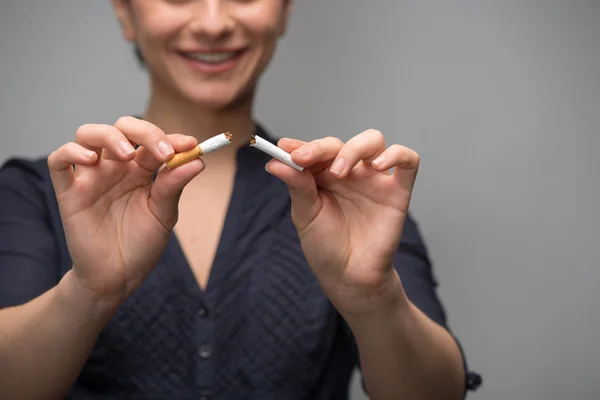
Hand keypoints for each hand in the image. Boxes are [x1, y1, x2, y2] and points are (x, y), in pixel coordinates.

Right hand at [48, 116, 203, 299]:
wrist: (118, 276)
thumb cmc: (141, 244)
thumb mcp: (164, 214)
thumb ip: (174, 186)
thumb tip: (197, 160)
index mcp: (141, 170)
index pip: (153, 141)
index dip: (172, 138)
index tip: (190, 145)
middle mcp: (116, 167)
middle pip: (123, 128)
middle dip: (145, 132)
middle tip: (162, 151)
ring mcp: (91, 177)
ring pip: (89, 134)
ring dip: (110, 136)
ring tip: (128, 154)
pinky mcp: (69, 192)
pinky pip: (59, 161)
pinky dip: (71, 152)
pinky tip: (90, 160)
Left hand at [265, 129, 418, 316]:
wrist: (349, 277)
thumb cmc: (326, 247)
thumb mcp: (305, 215)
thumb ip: (296, 186)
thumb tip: (274, 161)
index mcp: (323, 176)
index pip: (315, 151)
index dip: (301, 146)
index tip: (286, 148)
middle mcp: (349, 173)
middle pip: (340, 144)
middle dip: (321, 148)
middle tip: (305, 160)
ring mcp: (374, 180)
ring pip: (373, 142)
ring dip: (354, 149)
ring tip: (339, 171)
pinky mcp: (398, 192)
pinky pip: (408, 162)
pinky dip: (397, 155)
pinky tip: (378, 166)